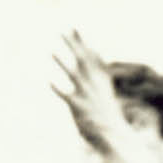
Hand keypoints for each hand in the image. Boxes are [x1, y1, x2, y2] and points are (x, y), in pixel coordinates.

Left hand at [50, 30, 128, 151]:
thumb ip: (96, 78)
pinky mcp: (79, 108)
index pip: (90, 55)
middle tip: (63, 31)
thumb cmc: (106, 115)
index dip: (81, 42)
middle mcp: (94, 83)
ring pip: (74, 74)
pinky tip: (48, 81)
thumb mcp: (102, 92)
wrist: (114, 135)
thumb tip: (94, 65)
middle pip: (82, 59)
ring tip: (52, 51)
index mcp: (100, 78)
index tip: (73, 28)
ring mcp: (87, 95)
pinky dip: (58, 88)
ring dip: (63, 62)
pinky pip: (67, 96)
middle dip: (73, 45)